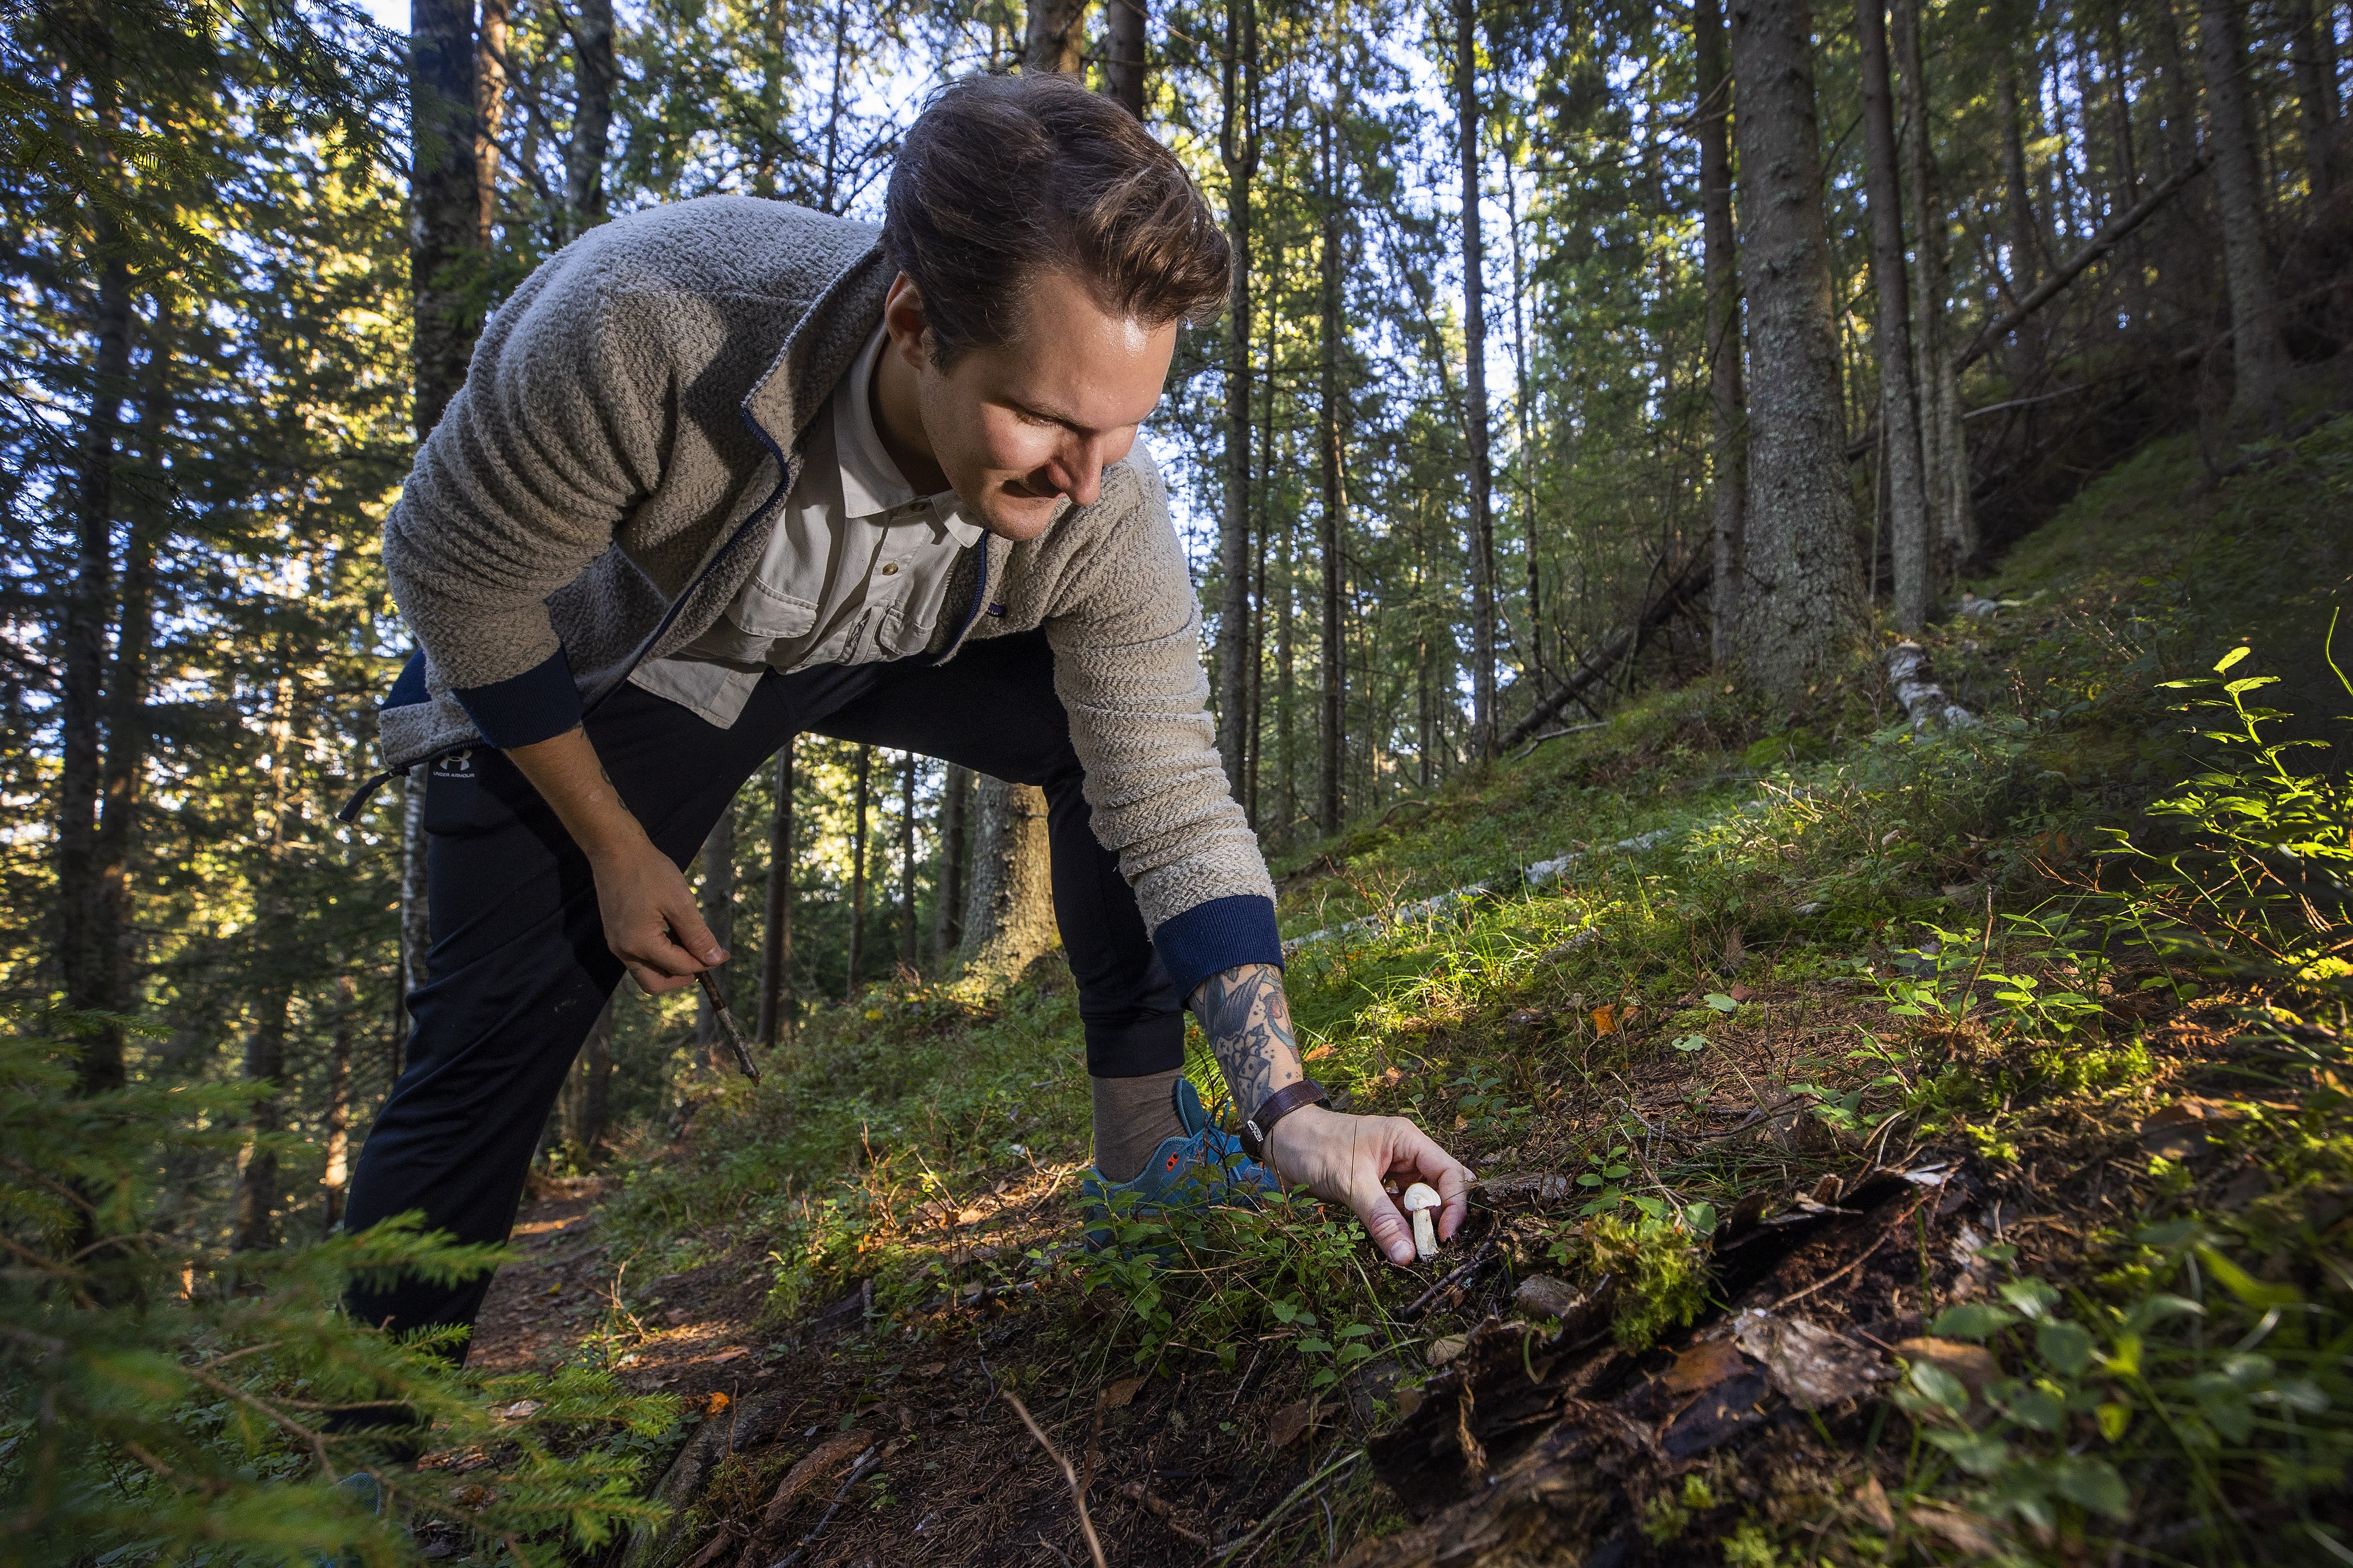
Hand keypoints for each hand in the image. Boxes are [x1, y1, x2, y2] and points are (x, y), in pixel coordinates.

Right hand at [501, 726, 723, 993]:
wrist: (615, 849)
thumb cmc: (649, 871)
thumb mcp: (681, 903)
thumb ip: (698, 936)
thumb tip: (715, 960)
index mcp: (640, 944)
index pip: (680, 967)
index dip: (705, 964)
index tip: (723, 954)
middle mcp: (623, 951)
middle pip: (656, 984)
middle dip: (683, 977)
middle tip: (704, 960)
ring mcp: (616, 944)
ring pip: (646, 972)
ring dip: (670, 965)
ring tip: (690, 941)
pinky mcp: (615, 935)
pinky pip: (638, 957)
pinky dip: (658, 954)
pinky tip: (672, 933)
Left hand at [1262, 1104, 1472, 1266]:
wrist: (1281, 1139)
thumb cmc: (1315, 1146)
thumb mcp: (1350, 1181)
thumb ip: (1380, 1218)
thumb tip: (1407, 1255)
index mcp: (1407, 1140)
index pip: (1448, 1172)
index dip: (1454, 1204)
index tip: (1444, 1236)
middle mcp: (1405, 1154)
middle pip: (1438, 1190)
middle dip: (1437, 1219)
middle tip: (1428, 1249)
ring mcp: (1392, 1171)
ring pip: (1418, 1204)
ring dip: (1416, 1227)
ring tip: (1410, 1250)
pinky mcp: (1377, 1187)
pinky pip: (1397, 1210)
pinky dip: (1398, 1227)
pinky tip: (1395, 1242)